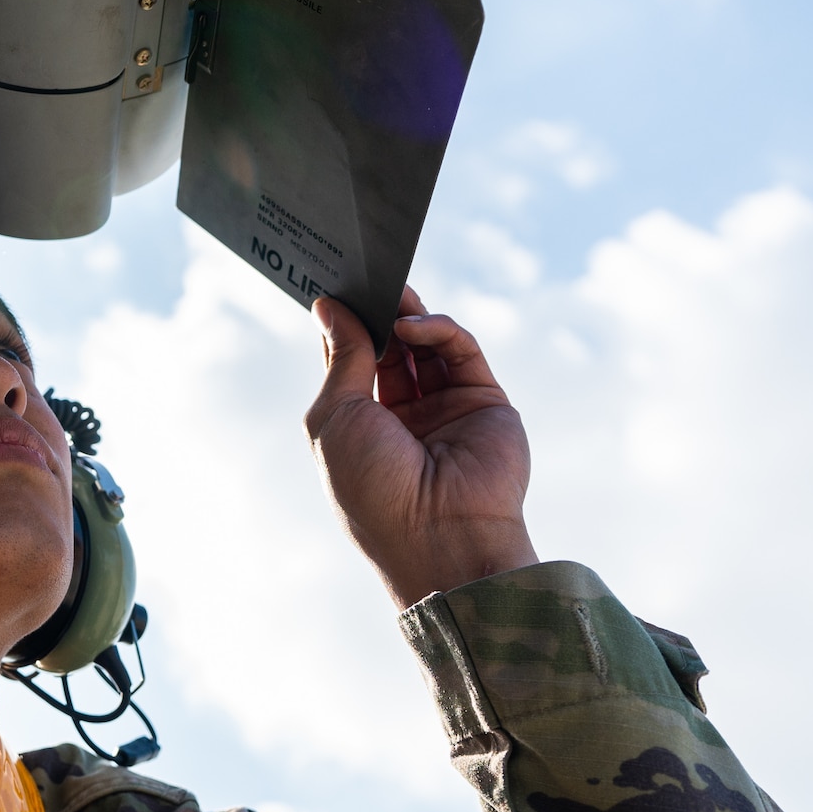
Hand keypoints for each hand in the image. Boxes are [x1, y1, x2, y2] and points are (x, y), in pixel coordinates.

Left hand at [306, 289, 538, 608]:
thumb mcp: (336, 417)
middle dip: (377, 313)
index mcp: (361, 429)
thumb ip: (341, 358)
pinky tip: (412, 326)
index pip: (352, 364)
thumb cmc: (374, 487)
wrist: (439, 534)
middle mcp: (404, 419)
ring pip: (427, 345)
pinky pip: (461, 352)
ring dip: (407, 314)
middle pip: (391, 348)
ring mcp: (446, 410)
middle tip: (367, 278)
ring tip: (392, 292)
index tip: (329, 289)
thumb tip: (326, 306)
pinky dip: (438, 331)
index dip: (342, 327)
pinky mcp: (485, 401)